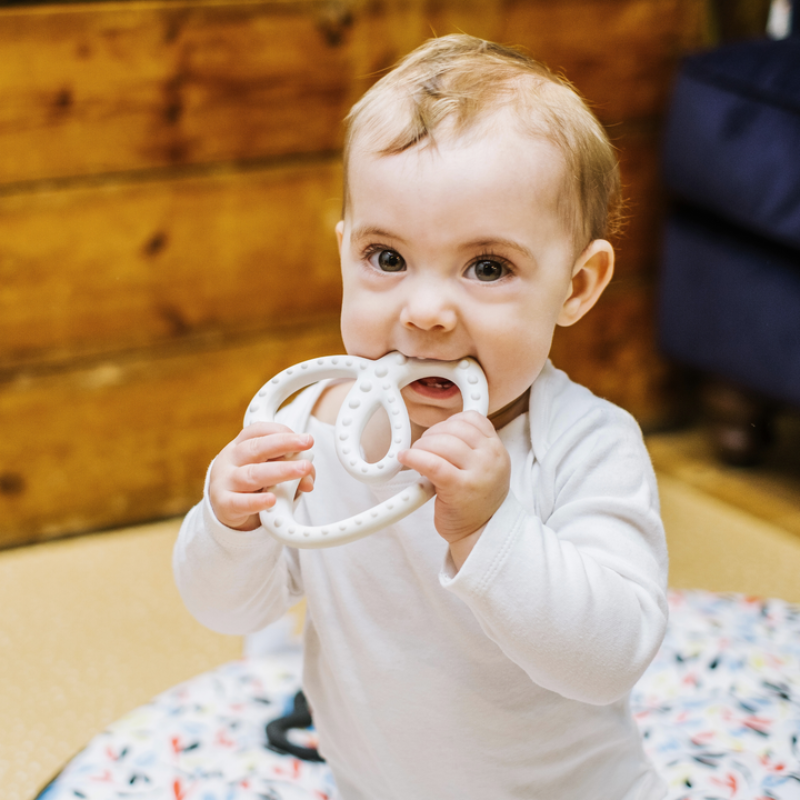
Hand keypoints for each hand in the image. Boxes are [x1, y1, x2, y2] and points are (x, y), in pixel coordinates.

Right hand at [208, 422, 314, 531]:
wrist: (225, 507)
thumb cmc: (252, 482)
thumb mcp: (270, 470)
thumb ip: (291, 471)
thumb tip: (308, 480)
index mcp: (241, 444)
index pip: (258, 430)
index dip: (281, 431)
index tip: (303, 438)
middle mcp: (231, 459)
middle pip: (256, 448)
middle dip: (284, 443)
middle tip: (307, 442)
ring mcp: (225, 481)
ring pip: (252, 474)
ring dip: (280, 471)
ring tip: (302, 470)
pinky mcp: (224, 504)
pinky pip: (240, 503)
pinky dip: (257, 501)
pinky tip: (272, 499)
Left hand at [397, 411, 509, 568]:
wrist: (481, 533)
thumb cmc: (477, 501)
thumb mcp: (486, 468)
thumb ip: (471, 447)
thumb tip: (440, 430)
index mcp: (497, 449)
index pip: (472, 419)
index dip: (449, 422)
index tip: (438, 433)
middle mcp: (490, 458)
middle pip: (454, 428)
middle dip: (432, 434)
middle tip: (423, 448)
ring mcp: (477, 473)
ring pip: (441, 443)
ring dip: (421, 446)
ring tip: (416, 457)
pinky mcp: (459, 488)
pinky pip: (432, 463)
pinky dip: (414, 457)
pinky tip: (406, 459)